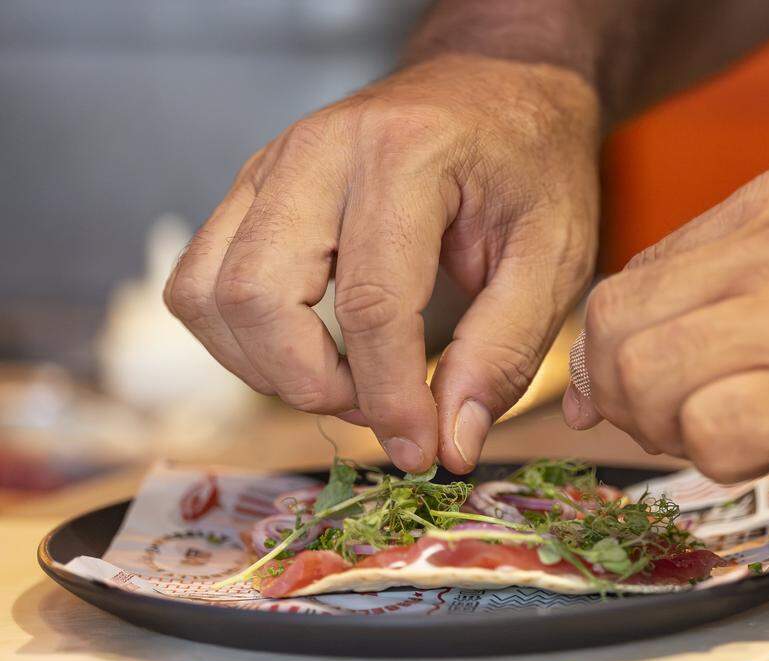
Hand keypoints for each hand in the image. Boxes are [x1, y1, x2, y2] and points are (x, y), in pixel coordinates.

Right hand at [165, 55, 599, 472]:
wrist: (497, 89)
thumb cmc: (532, 166)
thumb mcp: (554, 256)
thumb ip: (505, 350)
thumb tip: (449, 444)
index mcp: (405, 155)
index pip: (369, 301)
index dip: (389, 398)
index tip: (422, 452)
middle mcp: (318, 150)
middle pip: (257, 295)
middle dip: (312, 384)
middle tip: (380, 411)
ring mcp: (270, 164)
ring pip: (208, 292)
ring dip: (266, 367)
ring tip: (349, 382)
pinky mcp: (251, 189)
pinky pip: (202, 279)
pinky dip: (241, 339)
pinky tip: (310, 351)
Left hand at [563, 165, 768, 489]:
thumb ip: (724, 289)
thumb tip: (614, 364)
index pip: (632, 277)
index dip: (613, 350)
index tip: (627, 393)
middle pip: (616, 322)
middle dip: (620, 391)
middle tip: (666, 424)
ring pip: (645, 371)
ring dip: (661, 427)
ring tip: (715, 438)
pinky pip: (708, 428)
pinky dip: (712, 457)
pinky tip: (756, 456)